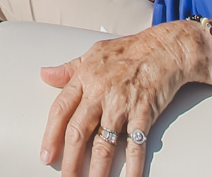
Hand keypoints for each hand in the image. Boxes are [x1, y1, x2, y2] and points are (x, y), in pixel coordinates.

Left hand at [38, 21, 205, 176]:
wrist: (166, 47)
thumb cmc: (129, 50)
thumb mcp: (92, 53)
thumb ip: (68, 69)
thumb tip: (45, 74)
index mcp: (85, 78)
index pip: (61, 109)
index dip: (51, 134)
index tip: (46, 155)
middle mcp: (100, 92)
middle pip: (78, 131)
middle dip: (70, 160)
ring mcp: (122, 103)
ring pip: (104, 142)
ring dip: (96, 169)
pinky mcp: (143, 112)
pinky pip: (135, 144)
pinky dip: (133, 165)